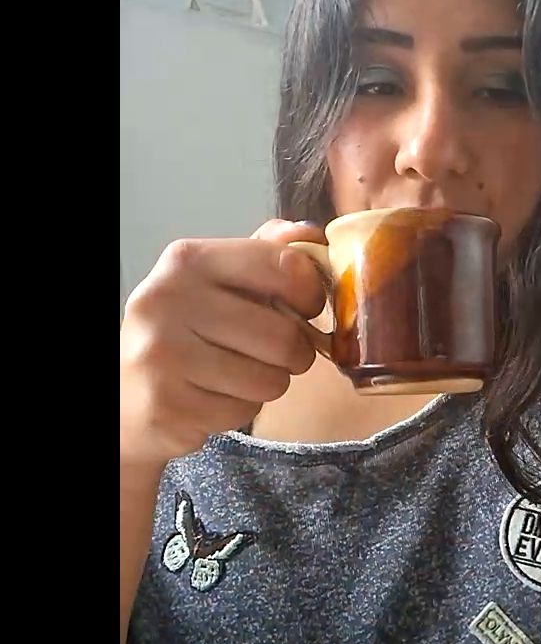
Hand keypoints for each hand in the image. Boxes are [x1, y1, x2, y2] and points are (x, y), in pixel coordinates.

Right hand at [120, 220, 327, 464]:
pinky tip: (214, 396)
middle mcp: (169, 300)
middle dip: (295, 353)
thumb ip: (266, 253)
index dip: (311, 293)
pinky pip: (245, 410)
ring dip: (269, 383)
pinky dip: (242, 408)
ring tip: (239, 374)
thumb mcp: (219, 281)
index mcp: (188, 260)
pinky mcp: (168, 405)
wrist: (126, 393)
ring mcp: (162, 354)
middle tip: (276, 354)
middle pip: (283, 335)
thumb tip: (311, 234)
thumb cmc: (187, 331)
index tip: (305, 307)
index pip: (285, 266)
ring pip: (270, 378)